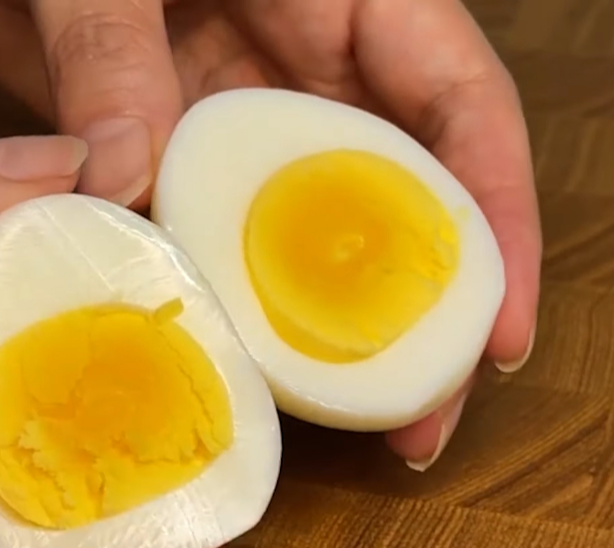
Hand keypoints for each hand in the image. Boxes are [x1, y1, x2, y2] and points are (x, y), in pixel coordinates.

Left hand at [0, 0, 541, 467]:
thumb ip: (111, 49)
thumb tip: (122, 186)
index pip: (461, 104)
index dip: (500, 217)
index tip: (501, 331)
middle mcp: (311, 67)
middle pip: (406, 196)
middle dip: (427, 314)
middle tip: (423, 422)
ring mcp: (243, 119)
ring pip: (313, 236)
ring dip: (333, 334)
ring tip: (354, 432)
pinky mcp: (174, 154)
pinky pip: (218, 241)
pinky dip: (229, 307)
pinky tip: (239, 376)